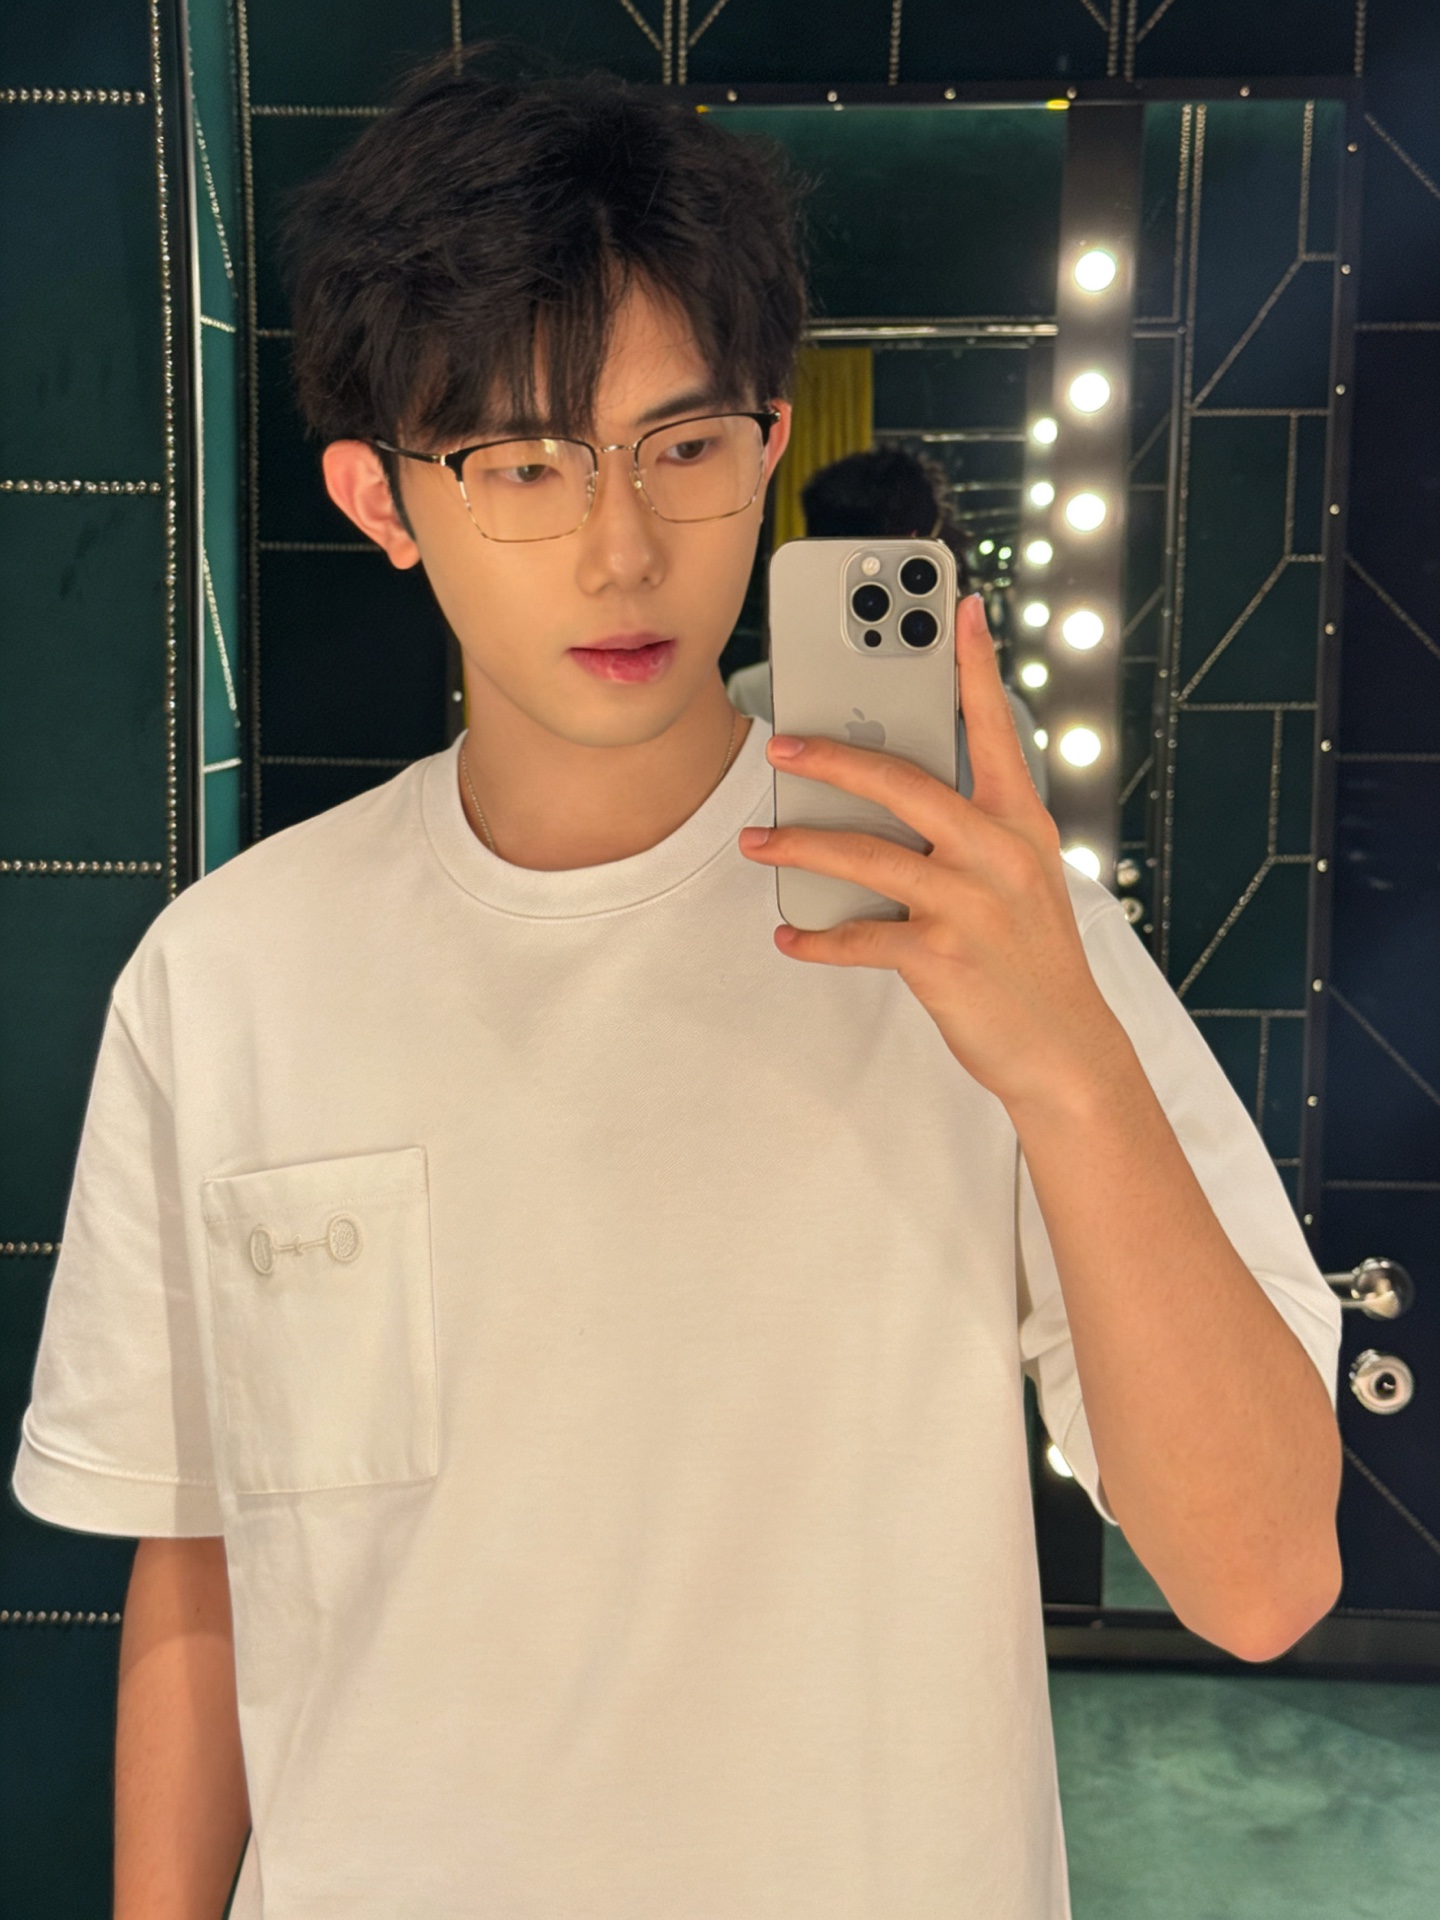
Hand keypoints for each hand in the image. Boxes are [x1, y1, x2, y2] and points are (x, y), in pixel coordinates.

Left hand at [737, 594, 1125, 1113]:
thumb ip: (969, 836)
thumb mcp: (1022, 882)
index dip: (976, 665)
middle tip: (781, 746)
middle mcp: (998, 853)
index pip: (996, 729)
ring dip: (799, 848)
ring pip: (863, 856)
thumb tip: (882, 807)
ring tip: (757, 844)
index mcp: (1021, 823)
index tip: (960, 608)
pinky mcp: (942, 957)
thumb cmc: (1032, 961)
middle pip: (901, 781)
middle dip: (832, 757)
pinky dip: (816, 939)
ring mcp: (970, 904)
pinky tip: (790, 935)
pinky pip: (858, 938)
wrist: (1067, 1052)